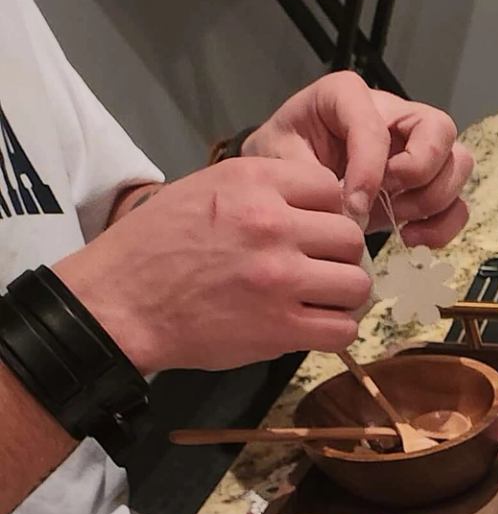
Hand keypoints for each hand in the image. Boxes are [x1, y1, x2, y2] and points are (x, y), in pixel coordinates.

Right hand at [56, 154, 369, 374]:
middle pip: (350, 237)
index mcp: (253, 182)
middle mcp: (273, 224)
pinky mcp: (282, 327)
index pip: (329, 188)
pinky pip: (343, 330)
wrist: (124, 301)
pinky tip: (314, 326)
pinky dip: (335, 330)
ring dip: (343, 294)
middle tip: (317, 268)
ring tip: (319, 299)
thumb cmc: (157, 244)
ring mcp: (281, 278)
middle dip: (339, 255)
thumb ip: (259, 190)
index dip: (326, 212)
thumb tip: (312, 204)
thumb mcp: (203, 189)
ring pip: (356, 284)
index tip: (310, 230)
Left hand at [243, 71, 471, 245]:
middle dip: (420, 170)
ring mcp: (416, 149)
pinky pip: (457, 203)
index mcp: (348, 96)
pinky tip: (410, 238)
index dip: (370, 166)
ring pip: (458, 164)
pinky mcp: (426, 185)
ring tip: (397, 224)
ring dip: (433, 200)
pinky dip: (442, 226)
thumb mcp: (279, 158)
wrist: (288, 179)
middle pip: (439, 129)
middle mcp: (392, 115)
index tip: (354, 204)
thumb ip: (309, 178)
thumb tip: (351, 211)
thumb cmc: (283, 157)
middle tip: (390, 198)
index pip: (375, 123)